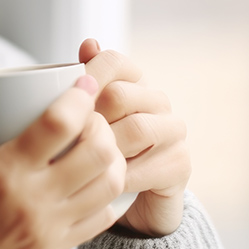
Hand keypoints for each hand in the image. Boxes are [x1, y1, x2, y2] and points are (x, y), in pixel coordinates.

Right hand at [0, 75, 125, 248]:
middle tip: (92, 119)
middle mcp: (33, 198)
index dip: (79, 97)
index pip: (58, 123)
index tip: (84, 82)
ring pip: (109, 183)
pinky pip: (103, 217)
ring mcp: (50, 226)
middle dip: (103, 126)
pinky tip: (97, 183)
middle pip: (98, 150)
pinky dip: (109, 195)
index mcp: (2, 171)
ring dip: (112, 159)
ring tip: (99, 149)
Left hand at [80, 38, 191, 237]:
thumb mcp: (84, 122)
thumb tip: (89, 42)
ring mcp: (173, 131)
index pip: (114, 61)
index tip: (68, 101)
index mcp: (132, 83)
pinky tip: (103, 186)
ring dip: (106, 149)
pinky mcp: (180, 164)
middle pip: (120, 95)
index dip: (88, 76)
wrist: (129, 206)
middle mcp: (157, 102)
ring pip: (136, 129)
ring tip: (83, 166)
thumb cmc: (99, 157)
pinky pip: (149, 165)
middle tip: (69, 142)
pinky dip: (122, 177)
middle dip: (91, 119)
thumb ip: (83, 86)